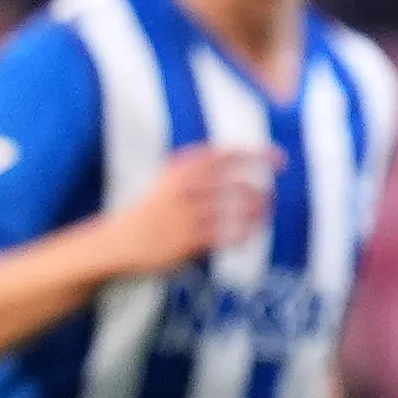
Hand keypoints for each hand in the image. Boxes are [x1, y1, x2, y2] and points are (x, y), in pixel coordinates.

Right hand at [111, 145, 278, 273]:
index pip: (224, 154)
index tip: (279, 158)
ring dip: (256, 211)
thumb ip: (195, 170)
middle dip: (259, 187)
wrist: (117, 242)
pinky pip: (225, 235)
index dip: (256, 154)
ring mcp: (185, 215)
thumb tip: (234, 161)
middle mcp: (183, 189)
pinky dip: (243, 232)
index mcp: (178, 171)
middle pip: (233, 182)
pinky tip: (252, 233)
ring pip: (233, 209)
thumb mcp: (167, 182)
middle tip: (271, 194)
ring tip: (265, 213)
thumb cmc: (150, 212)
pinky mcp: (186, 241)